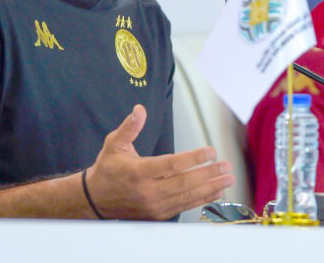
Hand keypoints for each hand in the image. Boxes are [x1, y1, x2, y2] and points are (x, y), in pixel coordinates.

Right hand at [85, 104, 235, 219]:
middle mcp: (148, 191)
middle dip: (209, 174)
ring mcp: (154, 205)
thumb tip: (140, 110)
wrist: (95, 200)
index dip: (194, 158)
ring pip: (187, 197)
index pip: (172, 165)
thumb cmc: (107, 170)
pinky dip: (202, 200)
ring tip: (228, 179)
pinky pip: (184, 206)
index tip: (210, 151)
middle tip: (226, 166)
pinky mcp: (158, 214)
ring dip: (210, 188)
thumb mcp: (114, 144)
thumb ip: (130, 127)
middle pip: (185, 182)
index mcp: (139, 172)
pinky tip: (216, 192)